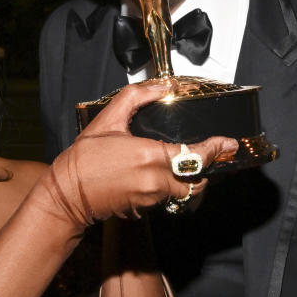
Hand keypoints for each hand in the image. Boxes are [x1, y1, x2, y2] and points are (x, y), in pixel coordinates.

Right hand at [41, 83, 237, 230]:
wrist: (67, 194)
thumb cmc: (85, 159)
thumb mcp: (109, 119)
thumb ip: (137, 98)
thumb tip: (160, 86)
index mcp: (151, 156)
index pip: (197, 156)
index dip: (217, 149)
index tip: (228, 144)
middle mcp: (156, 181)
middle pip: (196, 180)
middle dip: (204, 170)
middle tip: (208, 156)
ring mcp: (151, 198)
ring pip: (182, 191)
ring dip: (186, 179)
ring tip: (181, 165)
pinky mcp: (144, 209)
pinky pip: (166, 199)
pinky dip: (168, 188)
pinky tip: (156, 176)